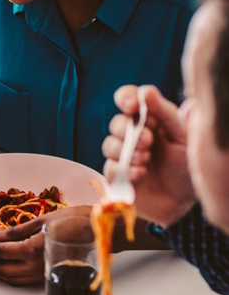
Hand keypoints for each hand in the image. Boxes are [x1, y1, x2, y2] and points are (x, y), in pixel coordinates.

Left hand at [0, 206, 91, 285]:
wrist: (105, 234)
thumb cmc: (78, 221)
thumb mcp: (43, 219)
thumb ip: (16, 230)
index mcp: (32, 249)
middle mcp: (36, 266)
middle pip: (0, 270)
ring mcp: (43, 274)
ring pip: (11, 278)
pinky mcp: (49, 276)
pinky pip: (23, 280)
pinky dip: (8, 276)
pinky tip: (2, 271)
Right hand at [101, 85, 195, 226]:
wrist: (183, 202)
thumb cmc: (185, 167)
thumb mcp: (184, 137)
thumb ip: (168, 114)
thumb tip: (147, 91)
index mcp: (149, 119)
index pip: (128, 99)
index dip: (126, 98)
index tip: (132, 106)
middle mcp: (132, 135)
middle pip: (116, 122)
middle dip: (129, 131)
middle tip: (148, 142)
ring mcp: (121, 155)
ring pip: (109, 144)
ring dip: (128, 151)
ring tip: (146, 161)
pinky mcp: (115, 175)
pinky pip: (110, 167)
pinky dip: (125, 169)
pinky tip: (140, 174)